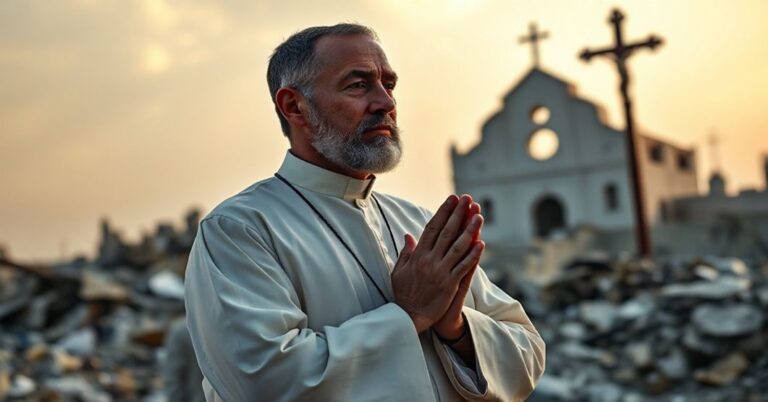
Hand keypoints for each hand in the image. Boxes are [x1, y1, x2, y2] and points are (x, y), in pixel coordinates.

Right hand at [392, 195, 482, 333]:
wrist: (407, 316)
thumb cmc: (402, 294)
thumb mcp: (399, 270)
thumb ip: (406, 252)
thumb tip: (408, 235)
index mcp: (418, 255)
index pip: (432, 228)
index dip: (443, 212)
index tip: (452, 199)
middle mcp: (430, 260)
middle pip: (447, 232)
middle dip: (458, 213)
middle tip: (467, 199)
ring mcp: (440, 272)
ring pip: (458, 247)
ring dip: (469, 230)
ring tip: (478, 215)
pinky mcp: (449, 284)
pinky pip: (464, 267)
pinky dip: (473, 255)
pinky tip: (481, 243)